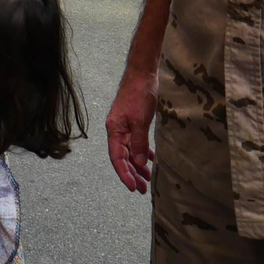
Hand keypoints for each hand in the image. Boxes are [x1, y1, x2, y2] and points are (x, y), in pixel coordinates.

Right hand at [106, 69, 157, 193]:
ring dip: (137, 165)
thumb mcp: (140, 120)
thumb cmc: (139, 94)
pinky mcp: (133, 123)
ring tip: (147, 179)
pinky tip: (149, 160)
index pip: (117, 157)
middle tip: (143, 189)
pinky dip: (142, 152)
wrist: (142, 74)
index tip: (133, 188)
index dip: (124, 174)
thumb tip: (137, 164)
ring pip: (129, 152)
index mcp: (114, 130)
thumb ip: (138, 142)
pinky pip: (136, 143)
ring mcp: (125, 126)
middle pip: (122, 157)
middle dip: (132, 174)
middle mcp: (117, 130)